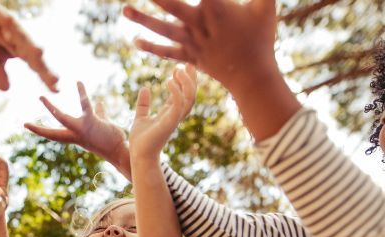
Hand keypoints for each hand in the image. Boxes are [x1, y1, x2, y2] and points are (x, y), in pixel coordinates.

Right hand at [0, 0, 57, 91]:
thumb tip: (6, 88)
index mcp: (18, 50)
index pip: (35, 64)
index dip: (45, 76)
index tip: (56, 89)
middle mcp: (17, 36)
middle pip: (32, 51)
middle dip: (43, 65)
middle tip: (54, 78)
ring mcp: (6, 23)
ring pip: (20, 34)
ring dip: (29, 43)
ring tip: (38, 54)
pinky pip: (1, 17)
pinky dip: (6, 23)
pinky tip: (11, 31)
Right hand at [24, 82, 130, 177]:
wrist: (120, 149)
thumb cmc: (112, 139)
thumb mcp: (102, 124)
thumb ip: (99, 113)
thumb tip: (99, 103)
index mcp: (75, 136)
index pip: (55, 134)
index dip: (41, 131)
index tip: (27, 126)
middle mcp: (75, 135)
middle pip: (52, 134)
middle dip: (39, 130)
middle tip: (24, 124)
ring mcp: (81, 129)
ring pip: (62, 118)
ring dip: (50, 109)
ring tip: (41, 98)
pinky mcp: (91, 122)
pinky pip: (84, 105)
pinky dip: (82, 93)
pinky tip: (78, 82)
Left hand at [124, 0, 277, 93]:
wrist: (251, 76)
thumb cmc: (261, 37)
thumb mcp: (266, 5)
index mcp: (217, 8)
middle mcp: (200, 25)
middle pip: (172, 5)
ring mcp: (192, 43)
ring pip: (163, 29)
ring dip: (142, 20)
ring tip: (124, 10)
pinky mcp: (189, 57)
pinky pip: (166, 52)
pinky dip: (151, 47)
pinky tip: (135, 40)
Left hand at [129, 66, 195, 160]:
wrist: (138, 155)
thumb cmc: (140, 141)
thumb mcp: (140, 117)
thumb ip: (143, 104)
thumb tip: (144, 88)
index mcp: (169, 114)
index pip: (182, 95)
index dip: (183, 81)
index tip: (178, 67)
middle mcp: (175, 116)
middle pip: (191, 95)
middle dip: (191, 79)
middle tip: (187, 63)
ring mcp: (174, 119)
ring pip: (190, 98)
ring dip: (187, 83)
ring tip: (178, 69)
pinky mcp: (170, 123)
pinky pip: (179, 104)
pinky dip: (177, 92)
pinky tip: (169, 80)